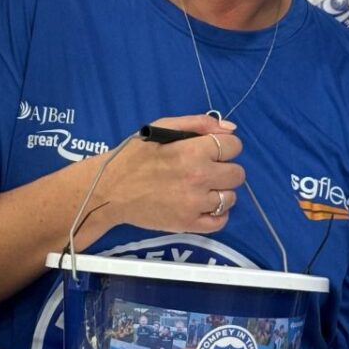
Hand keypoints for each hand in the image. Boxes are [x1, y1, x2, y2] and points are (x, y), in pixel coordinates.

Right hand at [96, 115, 242, 236]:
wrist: (110, 190)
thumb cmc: (135, 156)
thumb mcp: (163, 127)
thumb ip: (199, 123)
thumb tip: (231, 129)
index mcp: (193, 151)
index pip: (234, 146)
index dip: (224, 146)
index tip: (211, 151)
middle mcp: (199, 177)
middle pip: (238, 174)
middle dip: (225, 168)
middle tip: (206, 170)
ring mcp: (195, 204)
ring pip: (231, 198)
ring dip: (220, 191)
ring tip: (200, 188)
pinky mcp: (189, 224)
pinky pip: (221, 221)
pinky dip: (217, 214)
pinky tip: (203, 205)